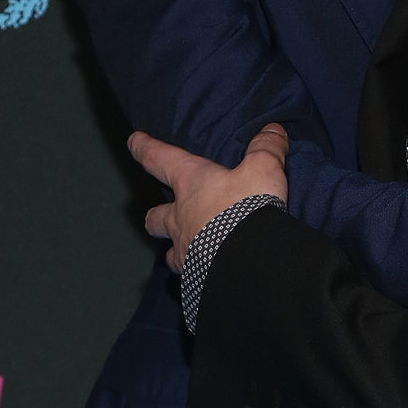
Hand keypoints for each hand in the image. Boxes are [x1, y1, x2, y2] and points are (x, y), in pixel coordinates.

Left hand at [127, 124, 288, 269]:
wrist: (246, 261)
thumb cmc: (246, 208)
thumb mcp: (263, 170)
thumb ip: (266, 149)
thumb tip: (273, 129)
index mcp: (191, 184)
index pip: (160, 159)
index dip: (145, 148)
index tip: (134, 141)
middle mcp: (180, 217)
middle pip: (155, 217)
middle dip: (156, 216)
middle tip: (160, 217)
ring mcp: (184, 251)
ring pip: (168, 252)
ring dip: (173, 251)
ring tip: (184, 254)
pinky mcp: (194, 278)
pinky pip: (188, 276)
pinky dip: (194, 275)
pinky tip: (205, 277)